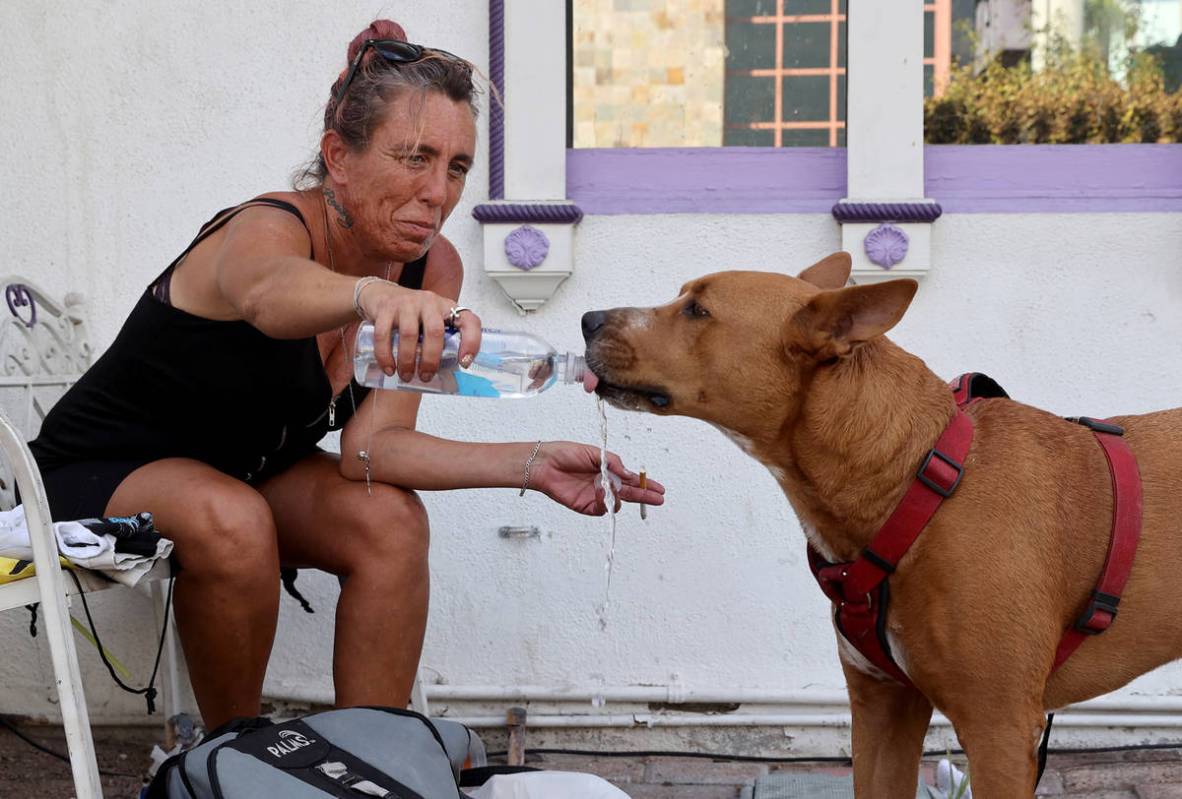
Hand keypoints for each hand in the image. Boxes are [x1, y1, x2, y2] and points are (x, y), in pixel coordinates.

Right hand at [359, 281, 481, 382]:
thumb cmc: (412, 315)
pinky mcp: (385, 308)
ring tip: (406, 375)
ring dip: (407, 360)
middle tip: (425, 376)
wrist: (381, 294)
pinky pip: (383, 334)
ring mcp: (407, 303)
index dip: (471, 342)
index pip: (469, 321)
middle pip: (435, 331)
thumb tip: (446, 375)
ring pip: (409, 334)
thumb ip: (440, 342)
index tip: (464, 363)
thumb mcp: (432, 323)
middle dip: (430, 359)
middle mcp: (430, 302)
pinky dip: (385, 355)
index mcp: (447, 309)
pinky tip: (389, 368)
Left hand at [528, 442, 664, 515]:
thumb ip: (614, 464)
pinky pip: (601, 509)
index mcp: (607, 471)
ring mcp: (595, 496)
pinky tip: (600, 490)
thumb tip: (631, 475)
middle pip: (629, 494)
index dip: (644, 484)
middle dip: (644, 496)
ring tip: (612, 486)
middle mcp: (603, 485)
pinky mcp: (585, 506)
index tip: (659, 488)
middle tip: (658, 499)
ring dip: (619, 496)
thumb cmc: (566, 453)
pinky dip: (604, 501)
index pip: (630, 479)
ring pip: (617, 503)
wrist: (544, 463)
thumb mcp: (595, 453)